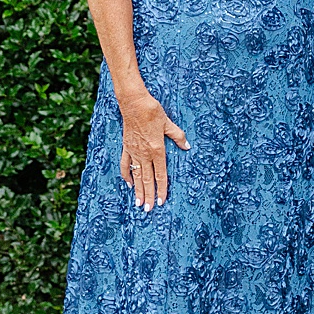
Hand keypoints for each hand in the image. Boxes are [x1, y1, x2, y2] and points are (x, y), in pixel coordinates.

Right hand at [120, 90, 188, 210]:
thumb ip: (178, 136)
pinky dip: (127, 175)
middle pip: (147, 179)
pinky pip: (125, 164)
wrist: (134, 103)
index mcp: (157, 150)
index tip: (161, 201)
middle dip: (148, 196)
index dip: (161, 189)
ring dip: (138, 190)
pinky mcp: (126, 147)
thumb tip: (187, 146)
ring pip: (136, 175)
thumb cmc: (152, 112)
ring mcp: (134, 151)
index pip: (160, 175)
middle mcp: (145, 154)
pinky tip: (129, 184)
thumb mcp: (168, 123)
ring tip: (138, 203)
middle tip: (148, 210)